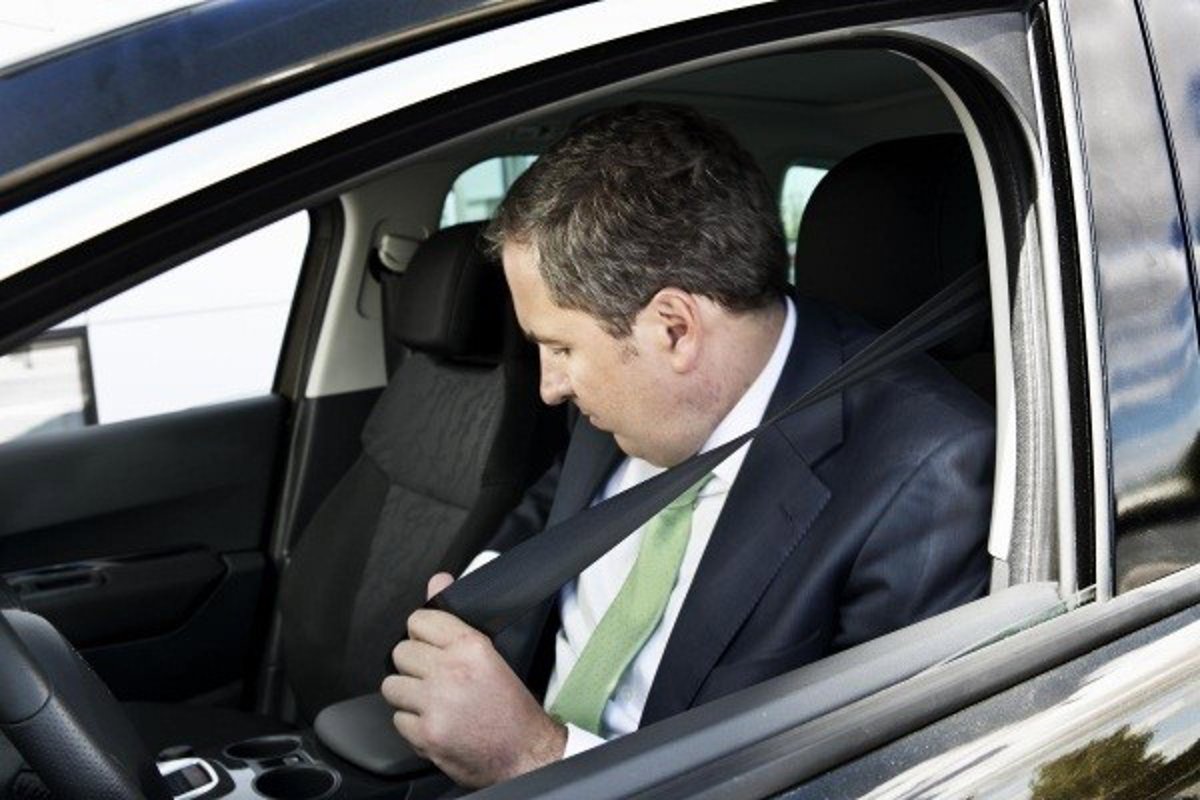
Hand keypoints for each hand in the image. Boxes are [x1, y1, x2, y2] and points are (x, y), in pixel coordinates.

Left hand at [381, 572, 566, 787]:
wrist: (525, 755)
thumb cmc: (512, 708)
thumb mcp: (491, 654)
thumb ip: (455, 618)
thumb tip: (437, 580)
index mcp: (471, 646)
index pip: (419, 621)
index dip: (423, 634)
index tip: (431, 646)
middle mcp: (451, 672)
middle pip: (401, 652)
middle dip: (414, 665)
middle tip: (434, 677)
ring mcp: (436, 705)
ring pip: (392, 686)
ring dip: (408, 694)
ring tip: (431, 700)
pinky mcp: (426, 735)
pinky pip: (398, 719)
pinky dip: (412, 723)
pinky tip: (434, 722)